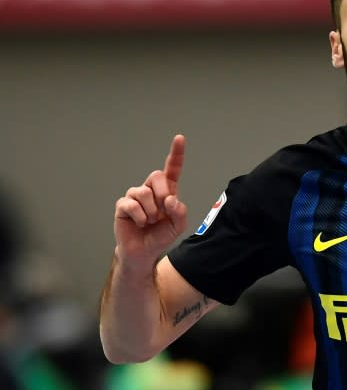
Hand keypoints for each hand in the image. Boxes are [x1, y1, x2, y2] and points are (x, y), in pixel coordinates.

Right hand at [114, 134, 187, 267]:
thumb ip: (180, 211)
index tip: (179, 138)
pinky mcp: (123, 205)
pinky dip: (140, 216)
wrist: (144, 252)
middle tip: (162, 211)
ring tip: (150, 221)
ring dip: (151, 211)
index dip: (176, 154)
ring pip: (144, 192)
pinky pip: (131, 204)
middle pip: (157, 175)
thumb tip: (170, 199)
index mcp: (167, 191)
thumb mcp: (178, 225)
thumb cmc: (161, 235)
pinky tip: (140, 223)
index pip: (172, 169)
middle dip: (162, 193)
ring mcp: (135, 196)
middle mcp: (150, 189)